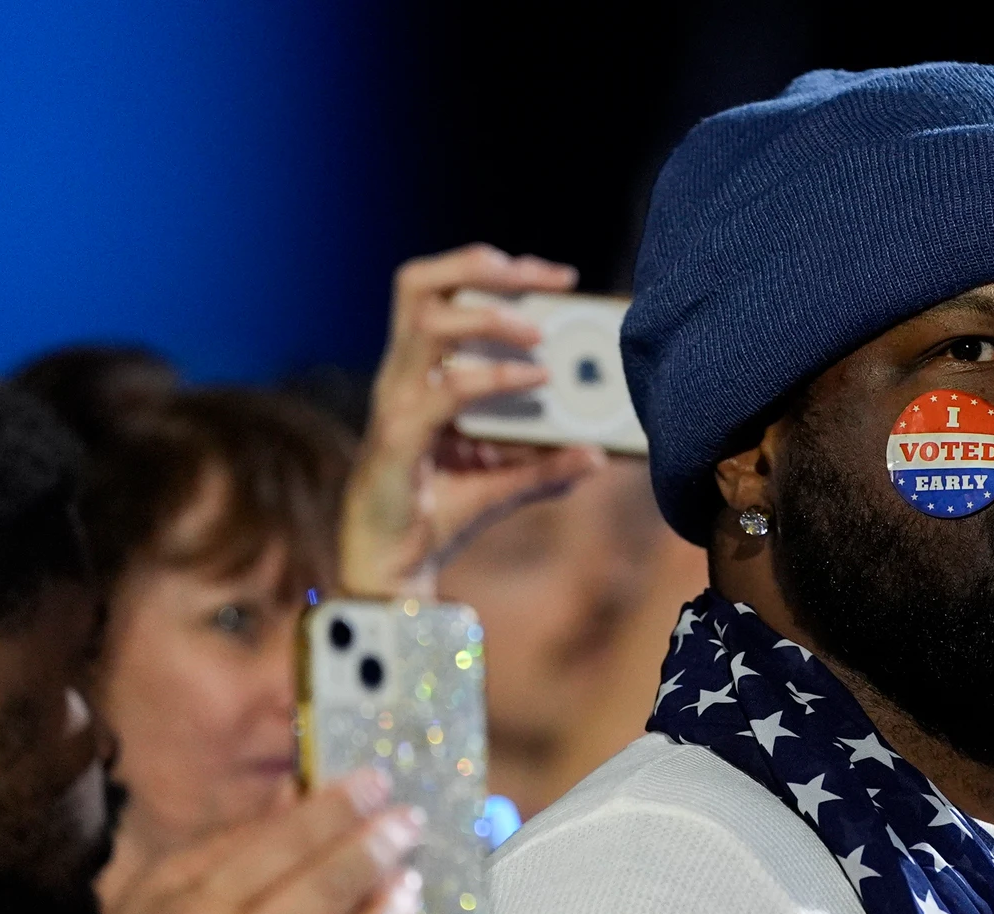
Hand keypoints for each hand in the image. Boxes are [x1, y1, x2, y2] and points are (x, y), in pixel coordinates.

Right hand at [57, 768, 422, 913]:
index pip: (284, 846)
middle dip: (378, 848)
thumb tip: (304, 792)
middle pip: (327, 895)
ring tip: (407, 882)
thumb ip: (235, 838)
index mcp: (199, 911)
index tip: (377, 781)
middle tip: (408, 821)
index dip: (338, 808)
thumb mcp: (162, 885)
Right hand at [339, 244, 604, 598]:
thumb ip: (548, 465)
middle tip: (549, 278)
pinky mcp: (399, 437)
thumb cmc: (438, 514)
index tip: (559, 277)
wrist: (394, 568)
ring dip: (489, 316)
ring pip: (426, 322)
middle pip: (421, 283)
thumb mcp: (505, 484)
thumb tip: (599, 455)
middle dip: (485, 266)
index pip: (444, 291)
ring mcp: (396, 401)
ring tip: (540, 333)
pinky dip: (495, 378)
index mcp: (419, 371)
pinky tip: (537, 381)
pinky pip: (445, 391)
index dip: (497, 270)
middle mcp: (402, 375)